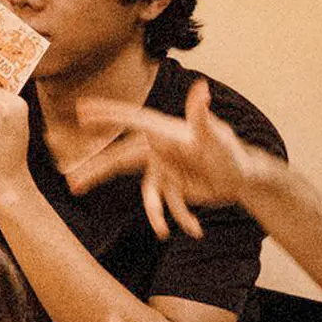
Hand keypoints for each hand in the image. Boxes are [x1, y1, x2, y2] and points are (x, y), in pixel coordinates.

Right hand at [72, 80, 261, 238]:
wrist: (247, 178)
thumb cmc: (232, 153)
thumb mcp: (215, 136)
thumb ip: (201, 115)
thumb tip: (201, 89)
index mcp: (163, 133)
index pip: (129, 120)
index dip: (105, 114)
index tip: (81, 110)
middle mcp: (159, 149)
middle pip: (120, 160)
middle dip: (97, 173)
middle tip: (73, 184)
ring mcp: (165, 169)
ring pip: (146, 193)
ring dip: (155, 214)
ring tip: (164, 231)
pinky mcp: (173, 186)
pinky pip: (167, 205)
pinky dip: (180, 218)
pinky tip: (197, 230)